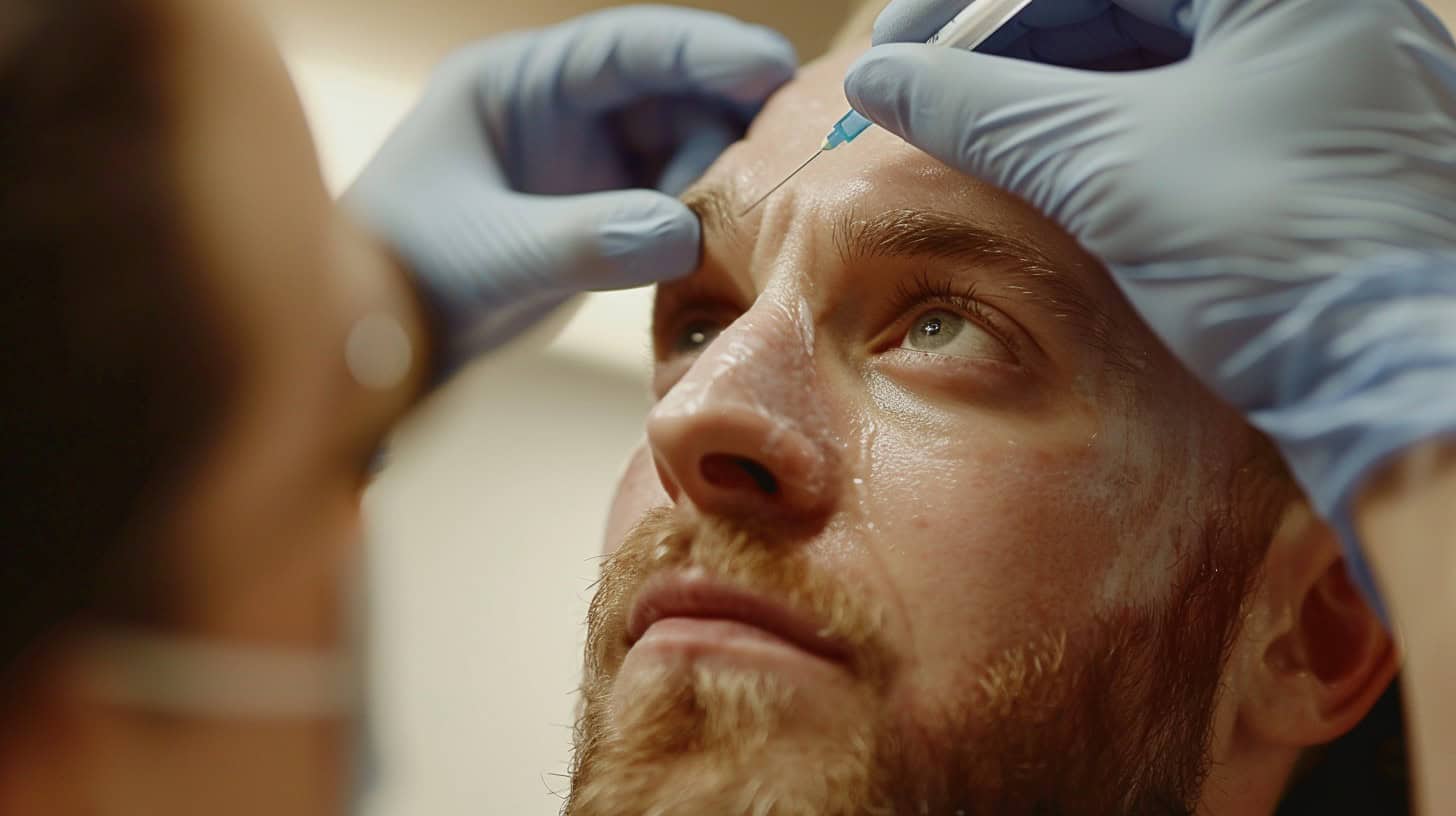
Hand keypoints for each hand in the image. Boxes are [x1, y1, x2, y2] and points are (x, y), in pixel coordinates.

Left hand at [348, 6, 795, 372]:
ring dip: (716, 185)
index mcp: (518, 86)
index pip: (624, 50)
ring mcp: (582, 167)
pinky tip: (721, 253)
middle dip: (724, 126)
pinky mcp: (599, 219)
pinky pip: (670, 207)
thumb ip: (583, 241)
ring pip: (680, 153)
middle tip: (780, 167)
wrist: (374, 355)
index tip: (770, 69)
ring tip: (738, 229)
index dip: (703, 52)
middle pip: (668, 96)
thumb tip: (686, 233)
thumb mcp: (490, 256)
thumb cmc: (402, 281)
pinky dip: (699, 225)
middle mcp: (558, 114)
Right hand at [844, 0, 1455, 612]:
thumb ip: (985, 110)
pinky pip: (1179, 93)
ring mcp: (1309, 64)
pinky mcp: (1303, 129)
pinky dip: (1098, 115)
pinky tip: (1037, 147)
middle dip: (1005, 36)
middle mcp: (1300, 6)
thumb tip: (879, 79)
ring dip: (1044, 78)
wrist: (1405, 379)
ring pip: (1146, 40)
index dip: (974, 3)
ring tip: (965, 122)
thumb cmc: (1280, 251)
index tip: (897, 44)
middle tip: (920, 85)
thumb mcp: (1109, 168)